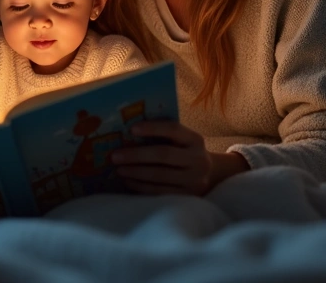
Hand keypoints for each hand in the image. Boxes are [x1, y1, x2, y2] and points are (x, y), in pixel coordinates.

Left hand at [110, 121, 248, 195]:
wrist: (211, 175)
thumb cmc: (185, 152)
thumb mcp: (183, 141)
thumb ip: (163, 135)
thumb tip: (127, 133)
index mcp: (196, 140)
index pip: (173, 129)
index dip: (152, 128)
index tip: (131, 129)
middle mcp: (199, 160)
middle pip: (164, 155)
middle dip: (136, 155)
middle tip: (114, 156)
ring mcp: (194, 180)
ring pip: (160, 175)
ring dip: (135, 172)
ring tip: (118, 169)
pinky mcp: (187, 197)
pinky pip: (160, 191)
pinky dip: (141, 186)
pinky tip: (128, 181)